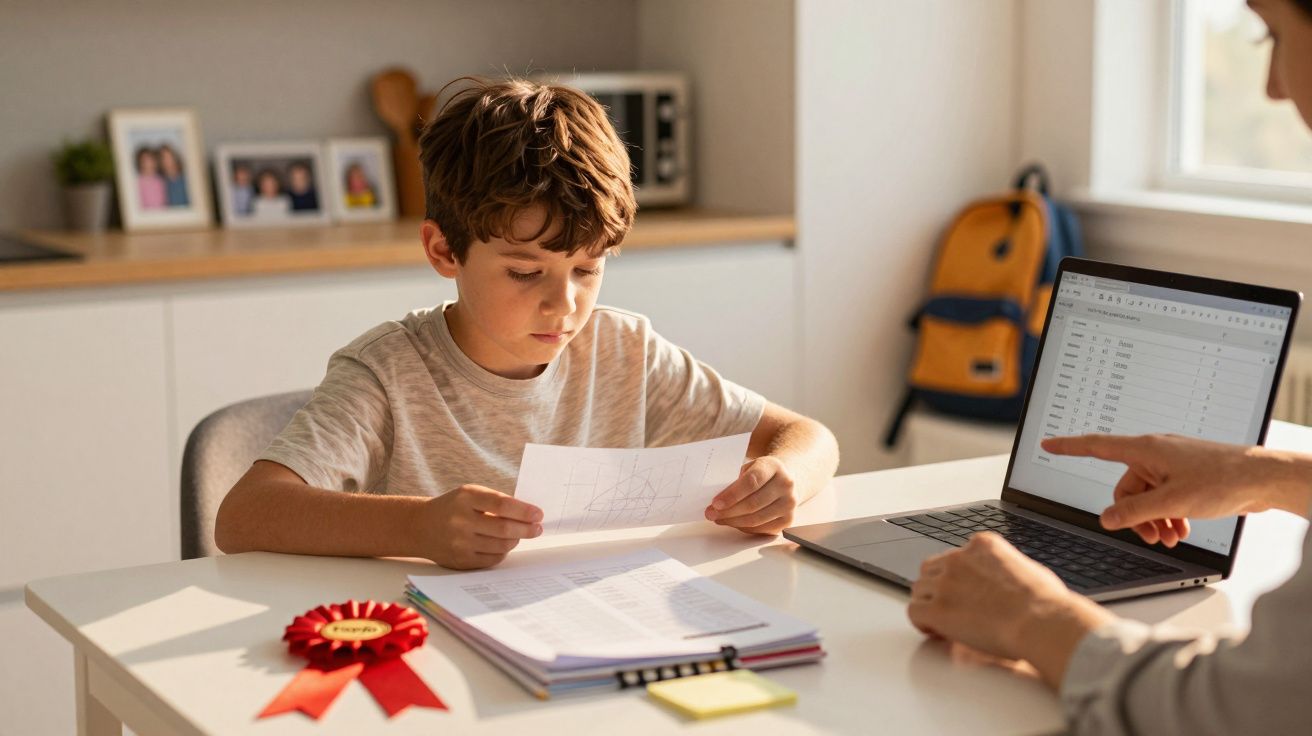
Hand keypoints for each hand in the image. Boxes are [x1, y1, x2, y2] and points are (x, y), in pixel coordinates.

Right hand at [418, 485, 542, 568]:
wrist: (420, 526)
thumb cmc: (453, 507)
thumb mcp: (469, 494)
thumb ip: (496, 502)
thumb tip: (529, 515)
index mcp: (465, 498)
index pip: (501, 505)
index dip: (523, 511)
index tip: (539, 514)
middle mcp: (461, 521)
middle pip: (504, 528)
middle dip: (526, 529)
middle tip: (538, 528)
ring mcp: (460, 543)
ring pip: (501, 545)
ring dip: (516, 540)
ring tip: (520, 535)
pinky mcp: (460, 560)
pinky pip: (492, 559)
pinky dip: (503, 552)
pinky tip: (505, 544)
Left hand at [705, 456, 797, 534]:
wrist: (783, 480)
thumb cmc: (761, 473)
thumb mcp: (749, 467)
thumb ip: (736, 480)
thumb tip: (716, 501)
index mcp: (774, 466)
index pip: (752, 482)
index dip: (732, 495)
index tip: (715, 503)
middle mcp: (786, 485)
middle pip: (753, 503)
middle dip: (728, 511)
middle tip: (711, 514)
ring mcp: (789, 504)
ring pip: (756, 519)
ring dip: (733, 521)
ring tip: (719, 519)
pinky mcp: (788, 520)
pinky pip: (762, 529)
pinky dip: (744, 528)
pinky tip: (733, 522)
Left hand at [907, 533, 1112, 687]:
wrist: (1041, 621)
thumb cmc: (1045, 603)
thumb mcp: (1027, 569)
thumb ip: (1006, 569)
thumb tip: (1007, 584)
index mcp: (982, 545)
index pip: (956, 555)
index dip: (956, 577)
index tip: (963, 592)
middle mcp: (959, 558)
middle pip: (931, 569)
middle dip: (937, 587)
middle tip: (948, 607)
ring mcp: (945, 582)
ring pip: (920, 589)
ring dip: (929, 604)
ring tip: (942, 622)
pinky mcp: (937, 608)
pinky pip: (914, 612)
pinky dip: (922, 623)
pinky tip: (935, 631)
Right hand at [1041, 434, 1305, 545]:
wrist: (1263, 479)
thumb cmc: (1223, 478)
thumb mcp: (1172, 501)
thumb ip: (1135, 512)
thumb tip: (1107, 518)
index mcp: (1146, 450)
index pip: (1097, 446)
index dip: (1069, 446)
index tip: (1048, 443)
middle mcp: (1156, 454)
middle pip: (1126, 488)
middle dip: (1135, 515)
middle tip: (1150, 535)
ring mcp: (1172, 466)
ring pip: (1147, 497)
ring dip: (1154, 519)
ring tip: (1170, 536)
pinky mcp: (1186, 477)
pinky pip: (1164, 497)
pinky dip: (1168, 514)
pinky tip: (1180, 528)